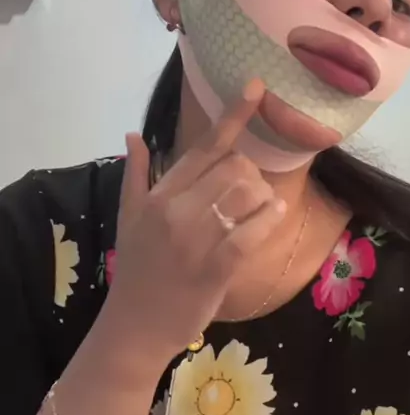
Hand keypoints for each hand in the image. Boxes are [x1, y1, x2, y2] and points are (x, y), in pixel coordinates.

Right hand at [103, 79, 285, 366]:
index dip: (234, 115)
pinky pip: (251, 232)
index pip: (203, 147)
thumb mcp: (128, 218)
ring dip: (265, 198)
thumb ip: (136, 175)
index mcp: (159, 195)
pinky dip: (269, 219)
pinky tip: (275, 215)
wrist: (134, 327)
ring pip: (247, 195)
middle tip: (252, 194)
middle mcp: (176, 211)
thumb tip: (133, 135)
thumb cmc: (137, 271)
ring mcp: (195, 240)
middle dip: (252, 175)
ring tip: (263, 209)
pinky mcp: (214, 269)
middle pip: (234, 167)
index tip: (257, 87)